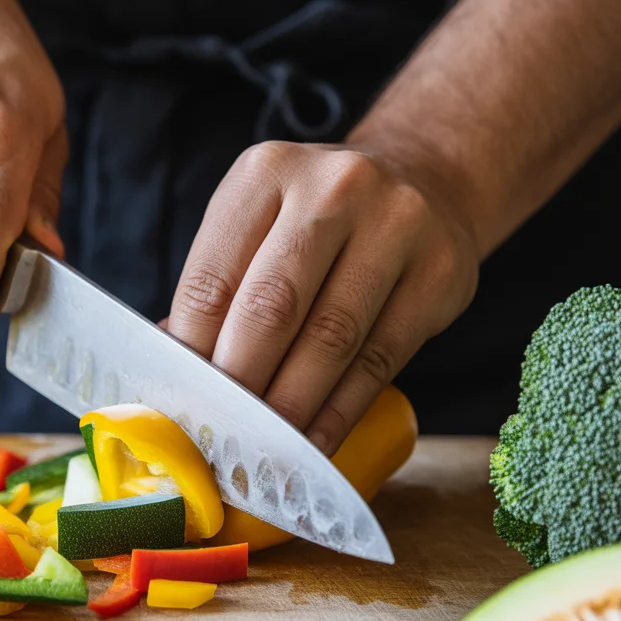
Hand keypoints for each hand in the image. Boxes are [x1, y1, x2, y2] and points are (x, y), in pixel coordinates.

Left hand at [167, 140, 478, 453]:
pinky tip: (316, 440)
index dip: (191, 352)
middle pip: (271, 306)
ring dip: (291, 405)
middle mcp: (334, 188)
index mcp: (267, 172)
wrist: (424, 180)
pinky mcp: (440, 273)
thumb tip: (180, 372)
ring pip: (331, 338)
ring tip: (265, 448)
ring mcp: (397, 224)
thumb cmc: (319, 218)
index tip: (182, 402)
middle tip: (221, 434)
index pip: (212, 278)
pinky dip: (341, 410)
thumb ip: (222, 285)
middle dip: (240, 382)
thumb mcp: (261, 221)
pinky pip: (381, 358)